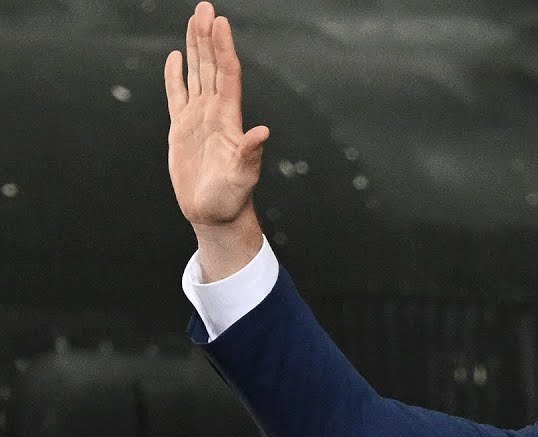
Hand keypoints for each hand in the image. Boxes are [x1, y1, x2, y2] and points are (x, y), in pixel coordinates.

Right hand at [165, 2, 268, 275]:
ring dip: (194, 48)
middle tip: (205, 7)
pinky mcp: (182, 130)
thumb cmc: (232, 199)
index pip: (226, 75)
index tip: (220, 22)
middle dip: (207, 37)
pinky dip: (175, 76)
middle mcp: (215, 113)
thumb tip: (262, 132)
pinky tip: (174, 57)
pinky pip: (176, 96)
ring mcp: (198, 119)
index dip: (223, 48)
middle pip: (211, 66)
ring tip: (194, 20)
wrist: (216, 215)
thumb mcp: (243, 177)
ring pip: (196, 74)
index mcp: (228, 119)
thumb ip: (250, 154)